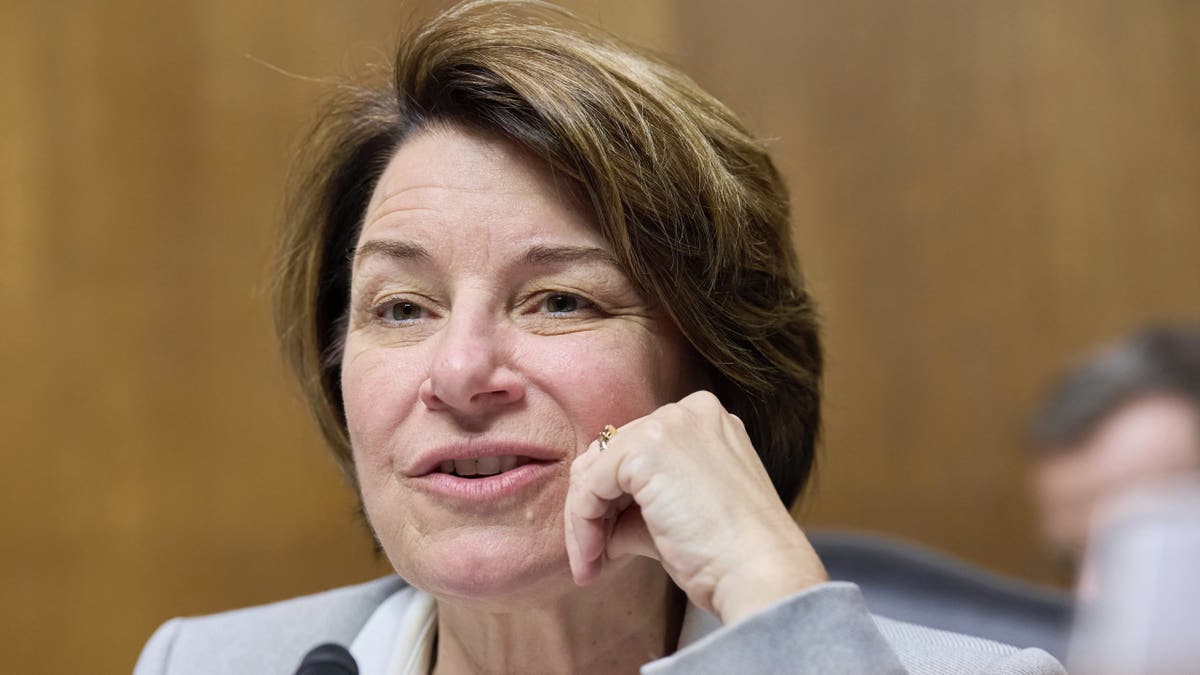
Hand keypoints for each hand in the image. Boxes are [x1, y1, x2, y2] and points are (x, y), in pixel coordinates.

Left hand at [564, 391, 827, 623]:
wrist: (758, 572)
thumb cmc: (729, 555)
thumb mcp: (680, 515)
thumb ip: (638, 504)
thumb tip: (596, 522)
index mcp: (706, 420)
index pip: (635, 451)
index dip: (613, 501)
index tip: (604, 545)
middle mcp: (688, 411)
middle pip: (610, 456)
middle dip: (595, 511)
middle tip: (592, 559)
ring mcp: (667, 424)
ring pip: (593, 471)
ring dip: (583, 523)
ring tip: (589, 567)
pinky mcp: (644, 449)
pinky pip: (588, 488)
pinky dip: (582, 526)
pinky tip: (594, 560)